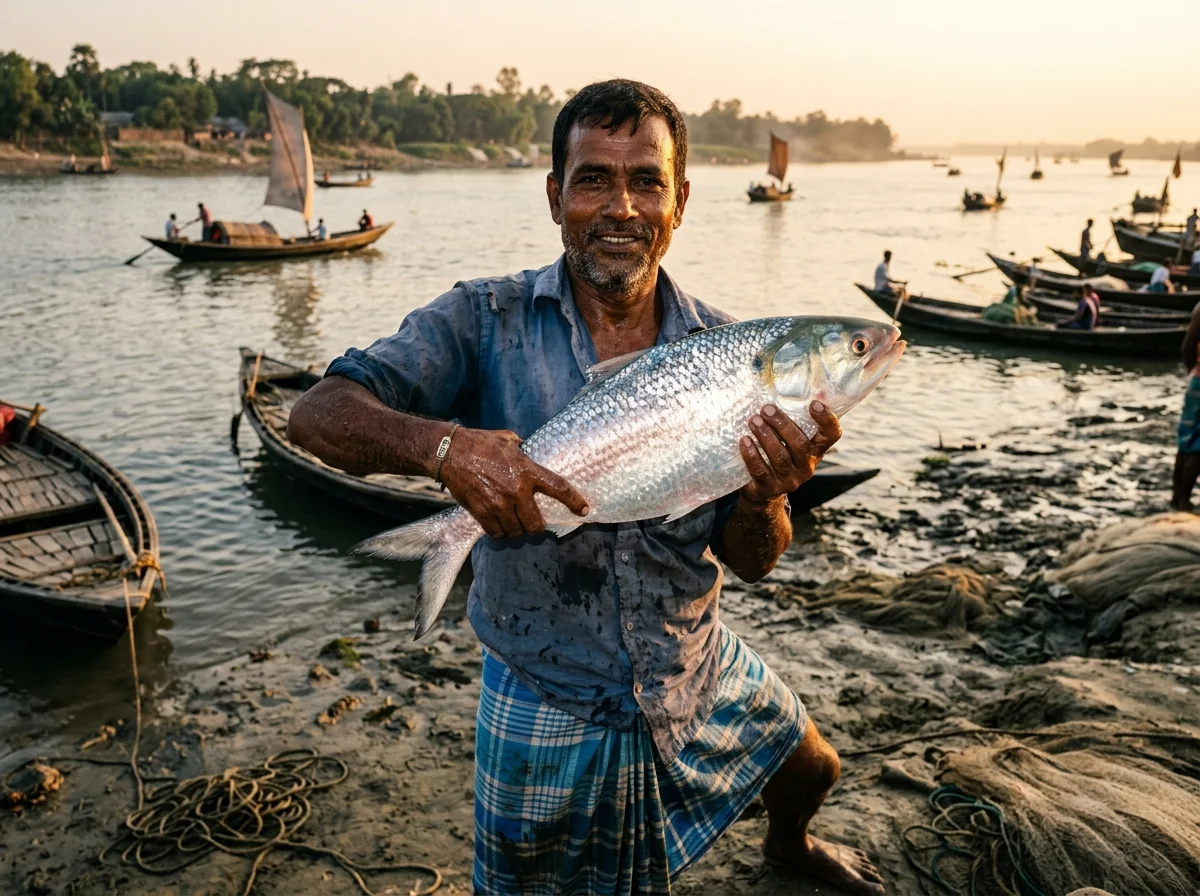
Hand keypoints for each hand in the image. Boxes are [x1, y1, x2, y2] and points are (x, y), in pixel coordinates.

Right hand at [438, 427, 588, 538]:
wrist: (449, 453)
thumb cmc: (480, 443)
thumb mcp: (508, 440)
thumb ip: (523, 451)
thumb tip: (529, 453)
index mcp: (527, 471)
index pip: (559, 488)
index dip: (574, 501)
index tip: (584, 510)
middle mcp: (517, 490)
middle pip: (536, 524)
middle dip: (536, 526)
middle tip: (531, 521)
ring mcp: (499, 504)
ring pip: (517, 532)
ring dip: (517, 531)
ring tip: (513, 523)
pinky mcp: (482, 513)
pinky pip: (497, 533)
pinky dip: (500, 533)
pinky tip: (498, 526)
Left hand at [738, 401, 840, 503]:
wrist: (764, 490)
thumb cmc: (778, 453)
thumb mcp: (789, 439)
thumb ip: (792, 420)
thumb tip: (776, 386)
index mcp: (816, 450)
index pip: (831, 435)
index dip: (827, 420)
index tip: (814, 403)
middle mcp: (807, 466)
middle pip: (800, 444)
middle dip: (782, 424)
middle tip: (766, 409)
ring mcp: (790, 479)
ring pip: (780, 457)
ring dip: (766, 436)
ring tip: (753, 420)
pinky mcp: (770, 488)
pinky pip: (761, 471)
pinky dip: (751, 455)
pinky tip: (744, 441)